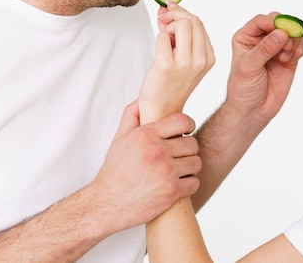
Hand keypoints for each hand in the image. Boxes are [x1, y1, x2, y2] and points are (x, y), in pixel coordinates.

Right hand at [89, 102, 200, 235]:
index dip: (188, 126)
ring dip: (190, 167)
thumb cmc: (114, 170)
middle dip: (188, 149)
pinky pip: (194, 182)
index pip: (183, 121)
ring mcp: (166, 172)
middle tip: (179, 155)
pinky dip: (189, 184)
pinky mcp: (171, 192)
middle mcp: (157, 151)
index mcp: (146, 135)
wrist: (106, 204)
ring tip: (180, 169)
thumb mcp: (119, 139)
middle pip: (192, 144)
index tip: (186, 132)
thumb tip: (144, 98)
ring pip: (196, 163)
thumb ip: (132, 115)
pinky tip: (179, 184)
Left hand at [139, 1, 214, 122]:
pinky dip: (158, 39)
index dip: (182, 12)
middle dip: (174, 14)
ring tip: (163, 40)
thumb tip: (167, 7)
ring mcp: (186, 63)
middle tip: (162, 19)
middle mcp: (201, 60)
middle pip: (192, 20)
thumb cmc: (170, 83)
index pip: (199, 23)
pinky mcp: (167, 65)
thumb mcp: (183, 58)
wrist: (162, 109)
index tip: (169, 10)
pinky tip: (159, 52)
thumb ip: (179, 33)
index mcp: (208, 57)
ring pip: (180, 25)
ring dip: (167, 27)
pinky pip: (162, 37)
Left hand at [225, 12, 302, 126]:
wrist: (253, 110)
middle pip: (279, 22)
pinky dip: (301, 48)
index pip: (261, 20)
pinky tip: (292, 59)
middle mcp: (261, 39)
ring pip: (292, 31)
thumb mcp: (249, 67)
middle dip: (287, 30)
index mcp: (246, 37)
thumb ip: (264, 49)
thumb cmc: (243, 88)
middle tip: (287, 45)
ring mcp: (276, 48)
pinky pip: (300, 44)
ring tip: (286, 57)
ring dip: (294, 41)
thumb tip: (281, 33)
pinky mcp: (289, 57)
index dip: (273, 22)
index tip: (282, 31)